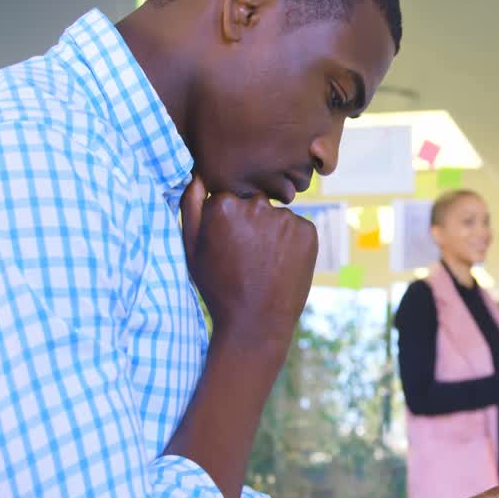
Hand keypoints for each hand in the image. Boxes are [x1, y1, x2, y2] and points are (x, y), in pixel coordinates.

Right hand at [180, 174, 317, 344]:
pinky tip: (281, 265)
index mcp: (224, 204)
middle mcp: (257, 204)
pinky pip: (297, 227)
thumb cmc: (218, 286)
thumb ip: (190, 205)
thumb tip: (198, 173)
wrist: (255, 324)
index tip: (227, 246)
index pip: (228, 198)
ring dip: (271, 232)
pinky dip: (291, 242)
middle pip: (254, 202)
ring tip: (264, 264)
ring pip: (276, 216)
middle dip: (250, 223)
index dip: (227, 222)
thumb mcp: (192, 248)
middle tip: (247, 257)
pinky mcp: (308, 230)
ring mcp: (285, 217)